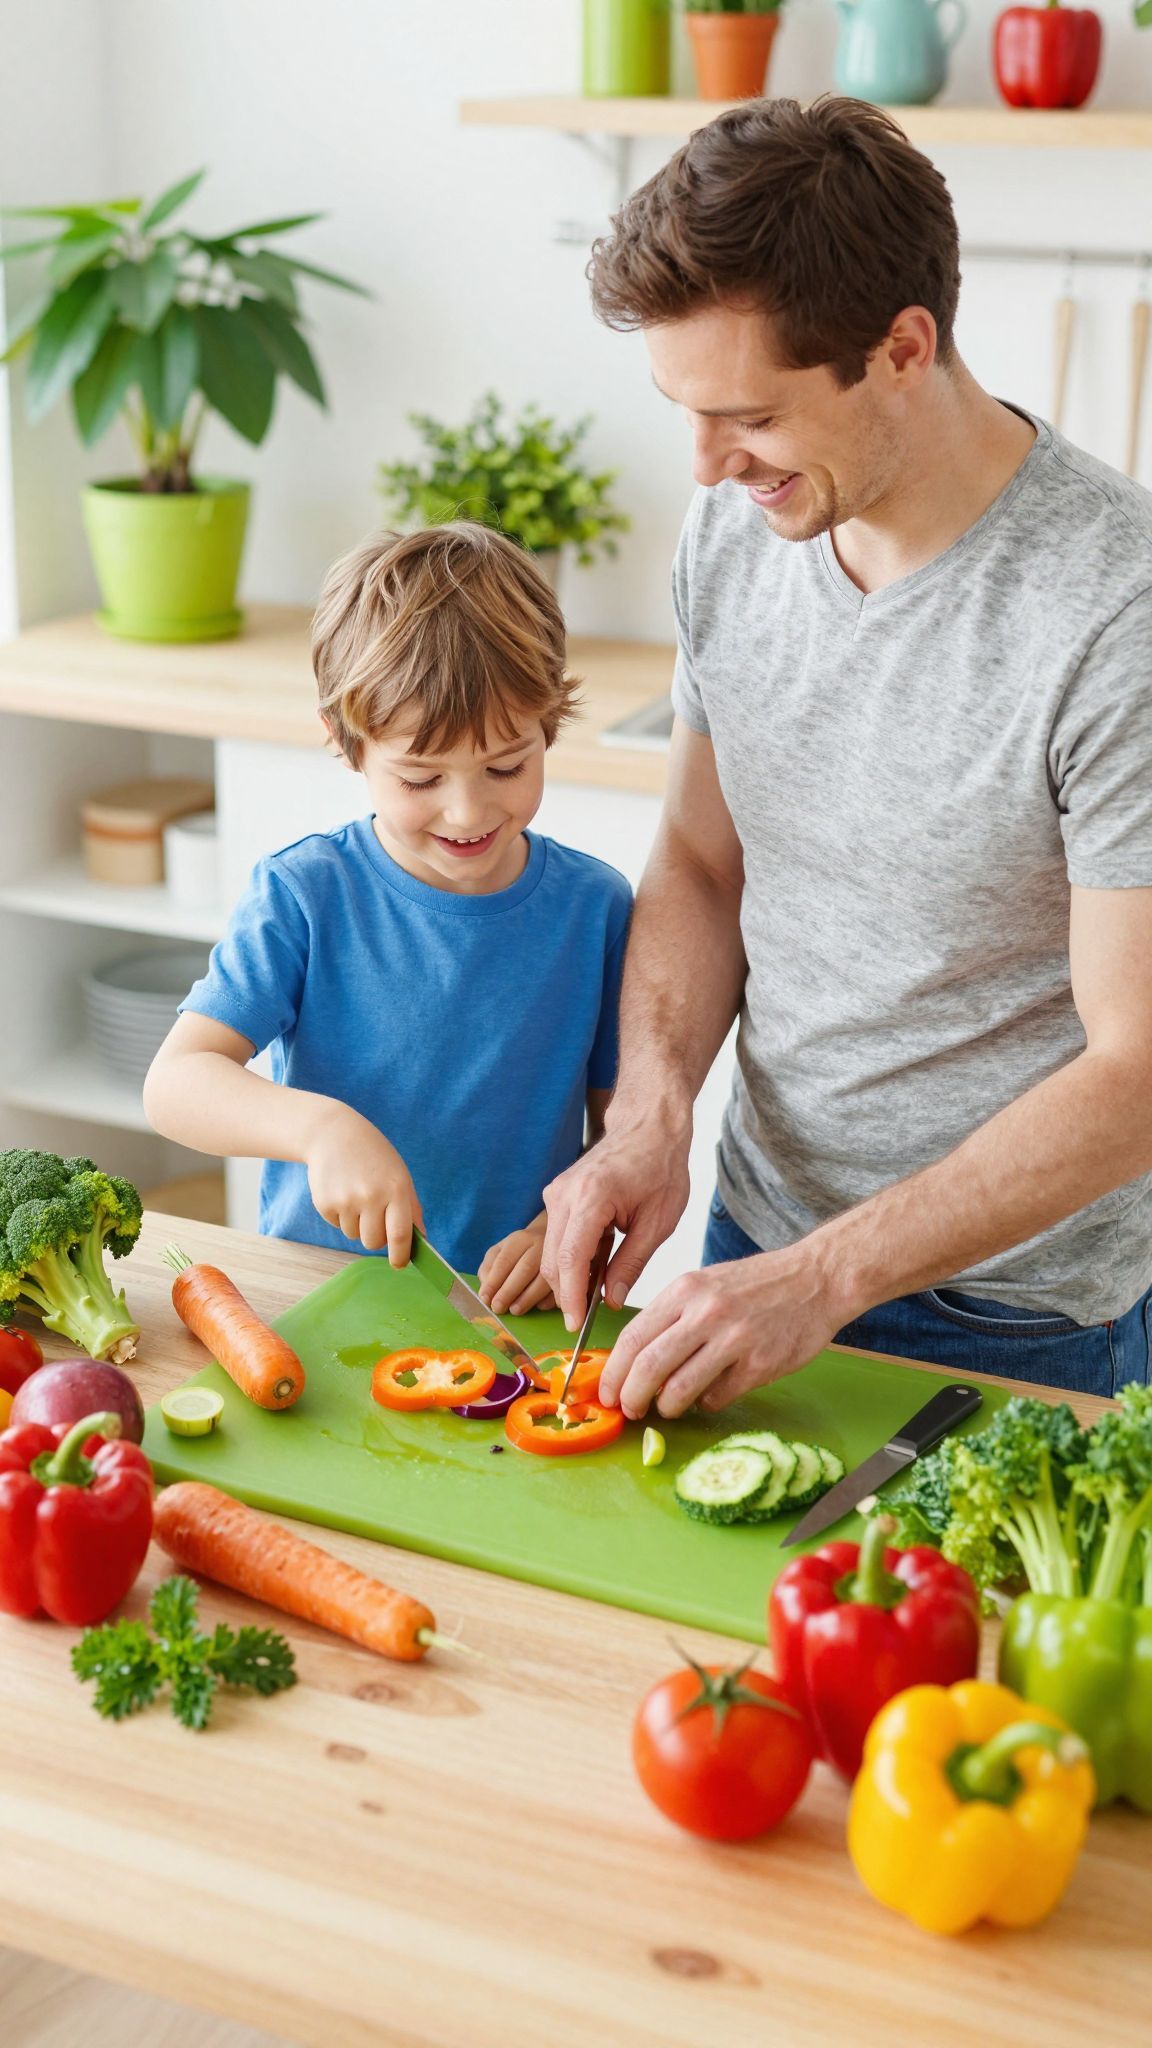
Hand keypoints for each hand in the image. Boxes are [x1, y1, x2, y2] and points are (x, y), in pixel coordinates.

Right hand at [305, 1107, 423, 1262]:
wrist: (333, 1134)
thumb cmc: (374, 1157)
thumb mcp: (399, 1175)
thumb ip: (411, 1209)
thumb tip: (420, 1240)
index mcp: (396, 1189)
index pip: (400, 1234)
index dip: (401, 1255)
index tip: (400, 1264)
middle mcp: (371, 1196)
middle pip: (374, 1242)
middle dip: (376, 1238)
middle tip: (374, 1216)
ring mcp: (346, 1200)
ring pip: (354, 1235)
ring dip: (357, 1224)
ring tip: (356, 1195)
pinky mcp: (325, 1203)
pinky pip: (337, 1225)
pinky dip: (341, 1215)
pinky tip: (341, 1191)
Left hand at [477, 1219, 554, 1315]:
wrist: (551, 1238)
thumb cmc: (520, 1250)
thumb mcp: (500, 1251)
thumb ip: (489, 1268)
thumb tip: (486, 1292)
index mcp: (520, 1239)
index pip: (505, 1260)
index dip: (494, 1281)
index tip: (485, 1299)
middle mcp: (541, 1245)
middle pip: (525, 1269)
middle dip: (509, 1291)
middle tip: (498, 1308)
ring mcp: (558, 1258)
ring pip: (544, 1278)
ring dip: (528, 1298)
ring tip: (515, 1310)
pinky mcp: (572, 1271)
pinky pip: (560, 1288)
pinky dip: (549, 1299)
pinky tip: (538, 1307)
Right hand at [542, 1115, 690, 1329]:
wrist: (648, 1127)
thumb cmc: (660, 1167)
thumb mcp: (658, 1222)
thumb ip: (631, 1264)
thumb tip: (609, 1301)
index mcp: (592, 1197)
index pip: (570, 1259)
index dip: (571, 1298)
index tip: (576, 1325)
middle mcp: (564, 1194)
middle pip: (553, 1260)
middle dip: (568, 1294)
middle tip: (591, 1315)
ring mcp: (556, 1193)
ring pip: (551, 1252)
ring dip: (570, 1276)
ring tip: (602, 1283)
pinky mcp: (557, 1195)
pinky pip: (556, 1237)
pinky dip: (572, 1257)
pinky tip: (598, 1261)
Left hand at [598, 1241, 849, 1419]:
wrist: (817, 1278)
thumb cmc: (757, 1284)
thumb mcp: (705, 1284)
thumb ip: (673, 1317)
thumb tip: (636, 1361)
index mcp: (685, 1290)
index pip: (633, 1337)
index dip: (614, 1372)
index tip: (608, 1392)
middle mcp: (706, 1312)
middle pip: (649, 1366)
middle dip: (631, 1397)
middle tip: (629, 1411)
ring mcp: (734, 1339)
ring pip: (680, 1389)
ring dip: (667, 1407)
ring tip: (668, 1408)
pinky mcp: (759, 1364)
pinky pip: (717, 1398)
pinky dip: (707, 1404)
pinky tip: (711, 1394)